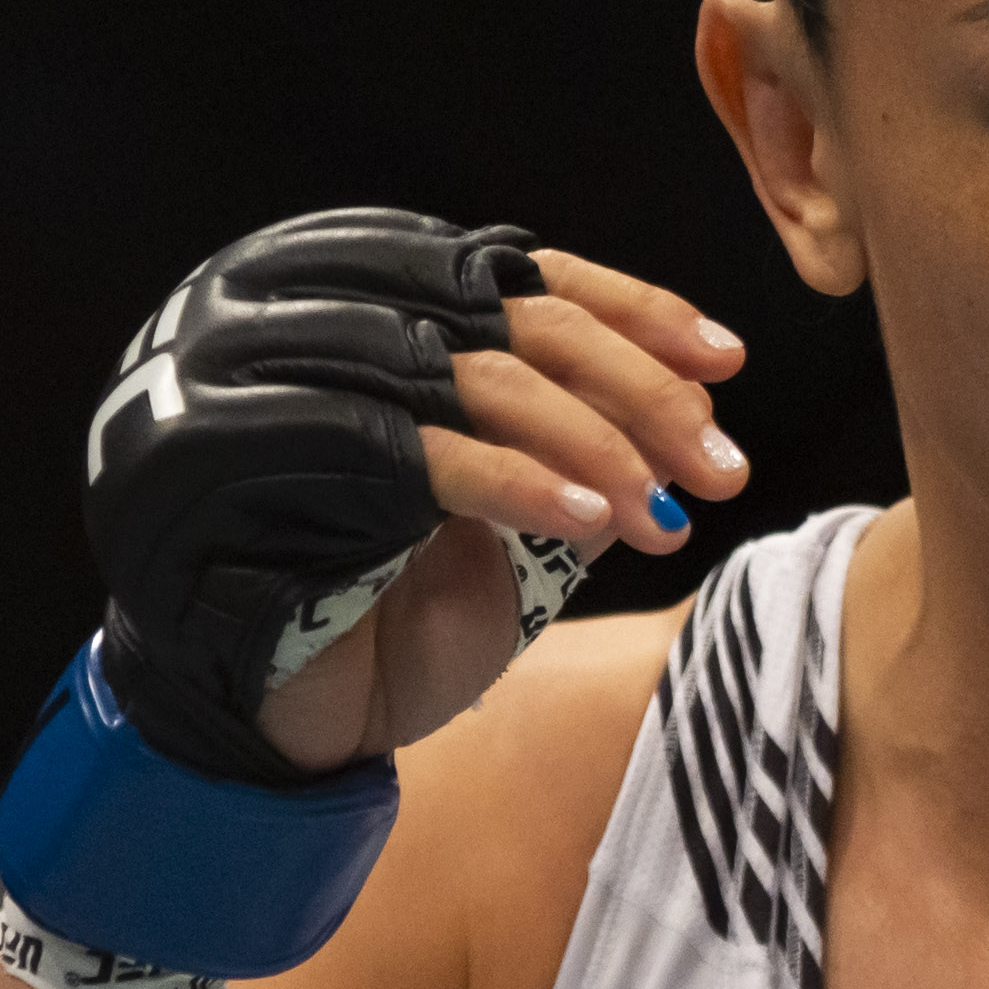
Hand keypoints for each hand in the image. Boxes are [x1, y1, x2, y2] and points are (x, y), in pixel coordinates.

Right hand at [260, 246, 748, 768]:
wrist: (275, 713)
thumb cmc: (394, 607)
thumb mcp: (507, 506)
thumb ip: (572, 428)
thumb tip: (695, 384)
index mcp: (364, 291)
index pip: (518, 275)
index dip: (631, 311)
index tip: (726, 362)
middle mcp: (306, 307)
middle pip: (509, 318)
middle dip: (638, 389)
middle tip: (723, 466)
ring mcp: (272, 373)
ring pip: (475, 376)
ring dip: (594, 445)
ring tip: (666, 515)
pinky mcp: (262, 455)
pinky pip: (420, 451)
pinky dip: (519, 483)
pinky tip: (594, 524)